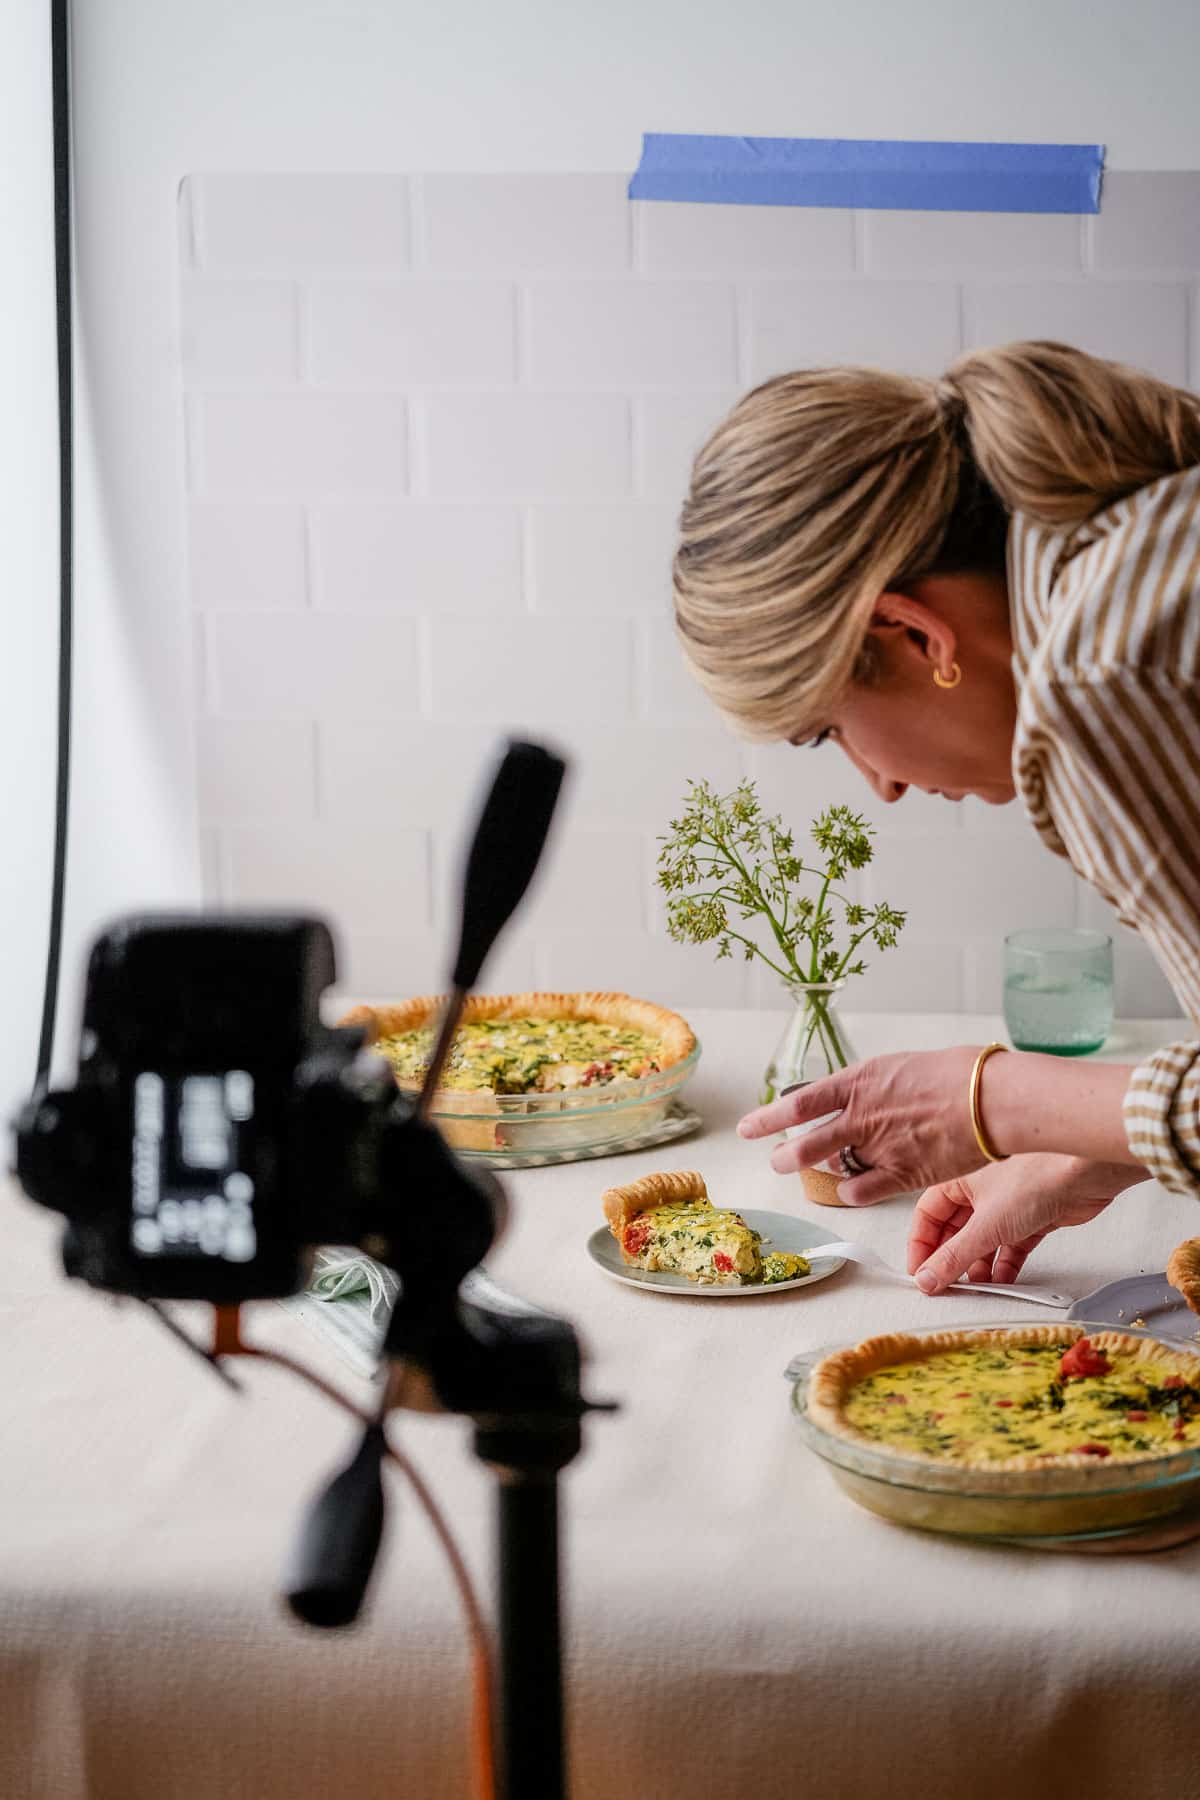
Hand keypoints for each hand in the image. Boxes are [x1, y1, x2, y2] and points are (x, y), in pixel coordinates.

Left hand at [737, 1047, 987, 1205]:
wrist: (990, 1097)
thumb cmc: (960, 1073)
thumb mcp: (906, 1066)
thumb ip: (880, 1085)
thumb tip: (872, 1096)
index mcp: (860, 1081)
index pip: (801, 1102)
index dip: (771, 1117)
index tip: (751, 1126)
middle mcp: (861, 1115)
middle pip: (807, 1141)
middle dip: (785, 1154)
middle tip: (775, 1159)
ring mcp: (879, 1146)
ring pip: (831, 1165)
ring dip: (815, 1170)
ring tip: (807, 1171)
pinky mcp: (901, 1173)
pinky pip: (861, 1190)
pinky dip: (850, 1192)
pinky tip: (847, 1191)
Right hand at [907, 1153, 1133, 1293]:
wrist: (1085, 1172)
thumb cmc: (1036, 1176)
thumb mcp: (986, 1225)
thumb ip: (955, 1257)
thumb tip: (928, 1278)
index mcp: (959, 1181)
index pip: (928, 1216)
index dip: (922, 1245)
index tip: (920, 1273)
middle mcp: (981, 1191)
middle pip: (955, 1231)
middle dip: (952, 1259)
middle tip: (948, 1285)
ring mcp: (1007, 1205)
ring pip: (984, 1241)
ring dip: (979, 1266)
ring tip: (977, 1288)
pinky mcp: (1032, 1218)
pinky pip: (1011, 1246)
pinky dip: (1006, 1264)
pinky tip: (1003, 1281)